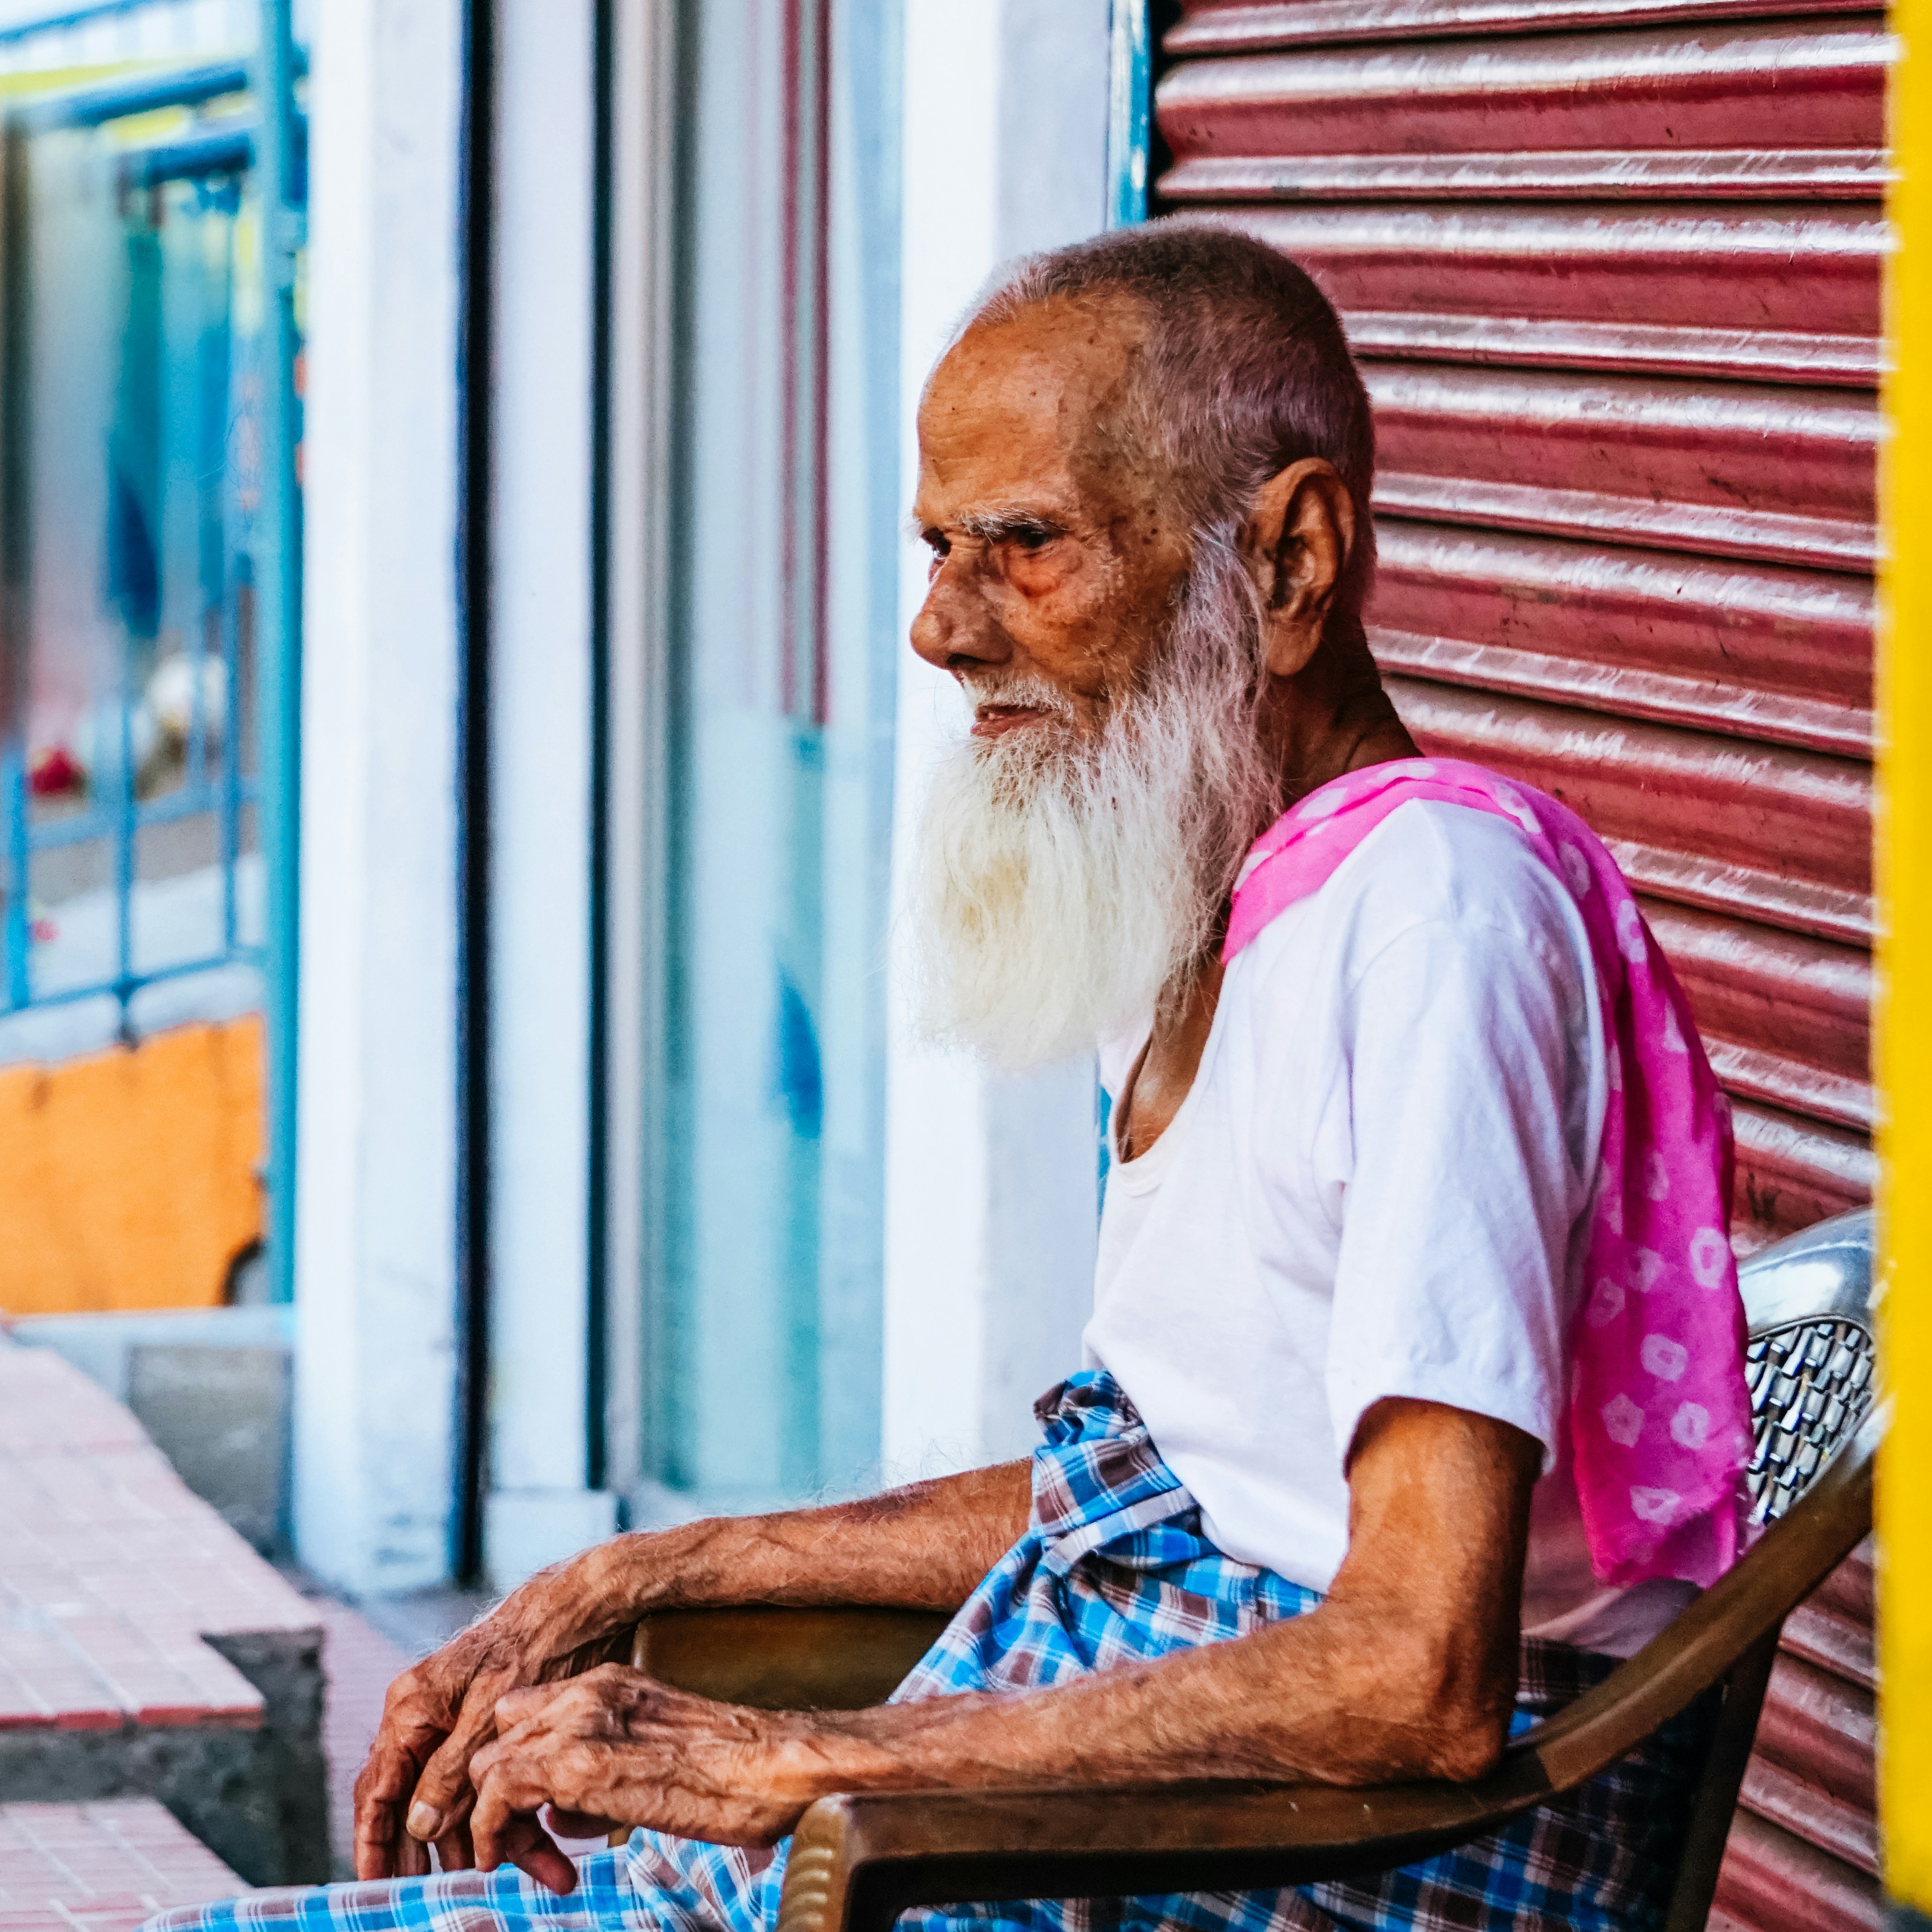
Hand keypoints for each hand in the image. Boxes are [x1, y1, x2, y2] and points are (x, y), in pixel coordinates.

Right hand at [352, 1607, 628, 1880]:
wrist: (588, 1603)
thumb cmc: (535, 1644)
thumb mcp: (490, 1715)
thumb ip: (450, 1772)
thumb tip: (418, 1826)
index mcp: (412, 1711)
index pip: (376, 1792)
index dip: (374, 1845)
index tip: (379, 1889)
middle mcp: (430, 1720)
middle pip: (424, 1807)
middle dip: (448, 1858)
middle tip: (455, 1903)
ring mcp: (463, 1724)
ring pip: (470, 1801)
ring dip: (502, 1842)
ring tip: (547, 1876)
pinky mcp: (498, 1730)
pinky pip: (499, 1783)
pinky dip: (523, 1815)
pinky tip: (553, 1850)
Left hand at [469, 1667, 820, 1888]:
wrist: (775, 1766)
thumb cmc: (734, 1774)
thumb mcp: (654, 1762)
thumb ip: (598, 1778)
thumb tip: (555, 1817)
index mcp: (611, 1685)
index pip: (524, 1711)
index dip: (512, 1764)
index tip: (518, 1811)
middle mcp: (590, 1693)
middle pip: (498, 1734)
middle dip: (493, 1792)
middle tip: (509, 1841)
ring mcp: (583, 1722)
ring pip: (489, 1761)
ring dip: (488, 1815)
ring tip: (501, 1857)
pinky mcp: (580, 1762)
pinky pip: (499, 1789)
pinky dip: (491, 1828)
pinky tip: (503, 1858)